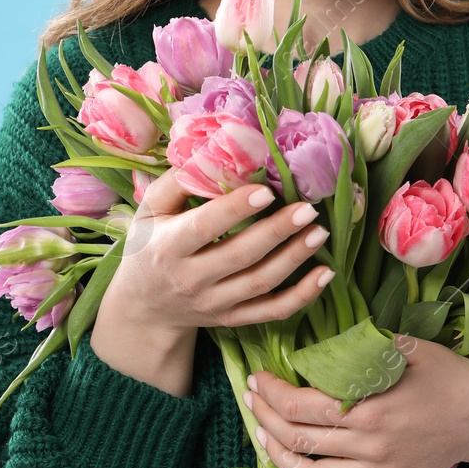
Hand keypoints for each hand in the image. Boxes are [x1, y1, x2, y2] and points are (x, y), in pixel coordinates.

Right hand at [106, 166, 336, 336]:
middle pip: (241, 256)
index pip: (206, 226)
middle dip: (277, 231)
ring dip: (295, 258)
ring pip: (261, 283)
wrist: (143, 307)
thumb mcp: (149, 211)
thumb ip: (177, 182)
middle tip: (308, 208)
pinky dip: (302, 296)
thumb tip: (213, 148)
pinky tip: (325, 274)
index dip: (236, 209)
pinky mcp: (232, 319)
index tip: (267, 190)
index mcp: (169, 246)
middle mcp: (192, 279)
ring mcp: (215, 303)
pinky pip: (272, 312)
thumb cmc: (150, 246)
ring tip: (320, 232)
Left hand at [244, 334, 468, 467]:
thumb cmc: (446, 374)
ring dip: (277, 456)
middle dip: (265, 418)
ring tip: (263, 434)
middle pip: (299, 439)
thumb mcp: (408, 347)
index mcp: (371, 406)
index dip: (272, 393)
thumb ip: (364, 346)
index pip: (302, 406)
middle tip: (253, 399)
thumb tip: (323, 341)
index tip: (258, 379)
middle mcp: (371, 445)